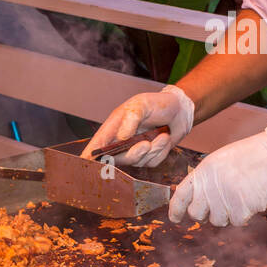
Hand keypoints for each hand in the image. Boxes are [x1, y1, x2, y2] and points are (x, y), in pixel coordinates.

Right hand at [80, 84, 194, 166]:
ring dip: (152, 150)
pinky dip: (161, 151)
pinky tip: (164, 138)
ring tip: (162, 135)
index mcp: (114, 126)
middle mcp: (122, 140)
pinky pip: (151, 162)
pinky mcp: (149, 157)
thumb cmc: (157, 104)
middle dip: (132, 154)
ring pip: (137, 162)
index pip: (98, 143)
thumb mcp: (142, 104)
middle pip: (117, 159)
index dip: (89, 155)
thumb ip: (131, 118)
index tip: (86, 163)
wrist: (180, 111)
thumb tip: (122, 137)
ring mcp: (135, 150)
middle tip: (145, 144)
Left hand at [168, 125, 266, 226]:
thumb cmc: (252, 156)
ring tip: (240, 196)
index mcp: (204, 171)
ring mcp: (224, 198)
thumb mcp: (221, 161)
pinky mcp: (240, 208)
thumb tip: (198, 199)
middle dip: (206, 214)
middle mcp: (210, 185)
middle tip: (220, 205)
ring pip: (217, 220)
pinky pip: (236, 222)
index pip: (181, 194)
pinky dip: (244, 215)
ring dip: (227, 214)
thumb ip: (207, 179)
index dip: (175, 209)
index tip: (175, 218)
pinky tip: (251, 199)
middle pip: (196, 213)